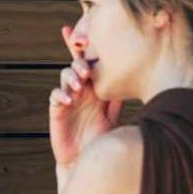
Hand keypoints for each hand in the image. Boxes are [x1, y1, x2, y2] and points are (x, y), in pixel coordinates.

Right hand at [49, 25, 121, 167]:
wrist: (88, 160)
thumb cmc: (103, 137)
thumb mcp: (114, 114)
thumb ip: (119, 96)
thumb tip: (136, 76)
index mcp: (96, 86)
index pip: (93, 63)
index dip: (89, 47)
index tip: (91, 34)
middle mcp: (82, 89)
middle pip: (77, 64)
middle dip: (80, 60)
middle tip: (87, 67)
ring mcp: (69, 98)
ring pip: (66, 76)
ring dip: (71, 76)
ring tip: (80, 83)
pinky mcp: (57, 111)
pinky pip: (56, 96)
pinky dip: (61, 95)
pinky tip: (69, 99)